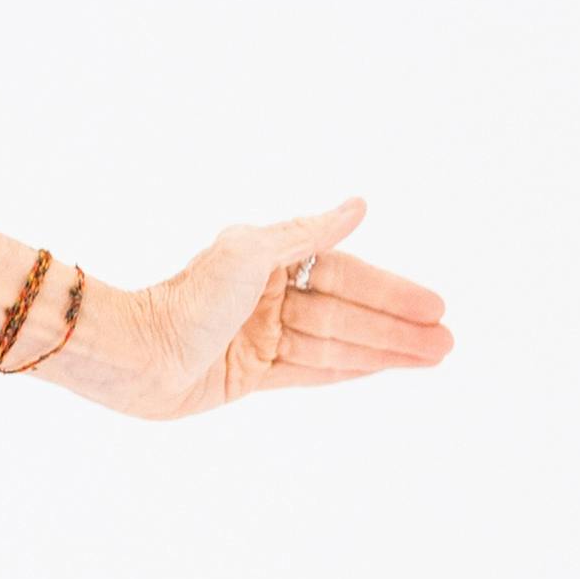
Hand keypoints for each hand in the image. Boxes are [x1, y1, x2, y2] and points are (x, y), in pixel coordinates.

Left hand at [82, 197, 453, 419]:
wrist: (132, 356)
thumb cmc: (184, 300)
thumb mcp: (247, 254)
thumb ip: (306, 233)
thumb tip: (359, 204)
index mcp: (267, 259)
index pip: (344, 275)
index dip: (391, 292)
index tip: (434, 305)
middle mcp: (267, 295)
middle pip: (346, 312)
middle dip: (397, 327)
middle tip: (447, 342)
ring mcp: (260, 336)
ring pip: (335, 344)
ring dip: (384, 351)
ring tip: (433, 358)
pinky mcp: (250, 374)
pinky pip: (310, 371)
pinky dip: (348, 369)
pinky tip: (384, 369)